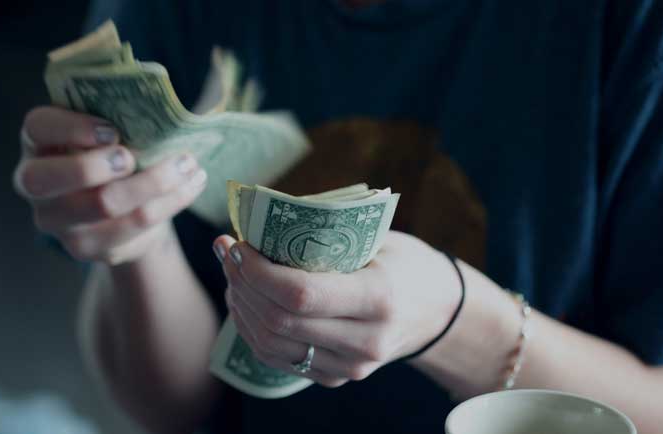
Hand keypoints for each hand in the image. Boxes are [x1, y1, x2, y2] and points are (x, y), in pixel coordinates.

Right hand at [13, 106, 207, 263]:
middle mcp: (35, 183)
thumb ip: (120, 117)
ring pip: (101, 205)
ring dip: (152, 182)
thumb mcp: (110, 131)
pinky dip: (169, 202)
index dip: (71, 127)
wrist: (124, 210)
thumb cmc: (115, 154)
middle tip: (133, 157)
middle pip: (46, 179)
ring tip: (187, 164)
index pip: (37, 127)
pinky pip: (131, 226)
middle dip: (94, 166)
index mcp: (38, 142)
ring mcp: (56, 220)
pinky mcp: (85, 247)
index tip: (112, 130)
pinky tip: (191, 185)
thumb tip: (160, 108)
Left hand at [213, 231, 460, 386]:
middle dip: (241, 283)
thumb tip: (259, 221)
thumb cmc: (403, 262)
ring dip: (241, 306)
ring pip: (270, 344)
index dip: (257, 271)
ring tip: (232, 273)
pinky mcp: (335, 377)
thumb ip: (326, 236)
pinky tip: (244, 299)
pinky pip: (277, 358)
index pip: (300, 294)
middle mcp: (365, 341)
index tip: (237, 244)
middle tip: (226, 251)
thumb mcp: (377, 239)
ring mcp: (350, 367)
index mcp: (379, 298)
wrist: (437, 311)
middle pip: (279, 321)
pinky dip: (252, 328)